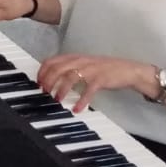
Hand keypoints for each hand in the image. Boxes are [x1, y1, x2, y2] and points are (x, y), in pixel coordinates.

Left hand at [35, 53, 153, 113]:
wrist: (127, 69)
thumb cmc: (103, 69)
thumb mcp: (84, 64)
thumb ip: (69, 67)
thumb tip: (52, 77)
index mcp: (74, 57)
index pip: (52, 61)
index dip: (42, 71)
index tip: (38, 82)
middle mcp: (80, 61)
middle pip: (57, 68)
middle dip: (48, 81)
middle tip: (44, 92)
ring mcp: (90, 69)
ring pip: (69, 77)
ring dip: (60, 90)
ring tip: (57, 100)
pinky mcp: (100, 79)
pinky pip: (87, 90)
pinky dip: (81, 100)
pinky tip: (77, 109)